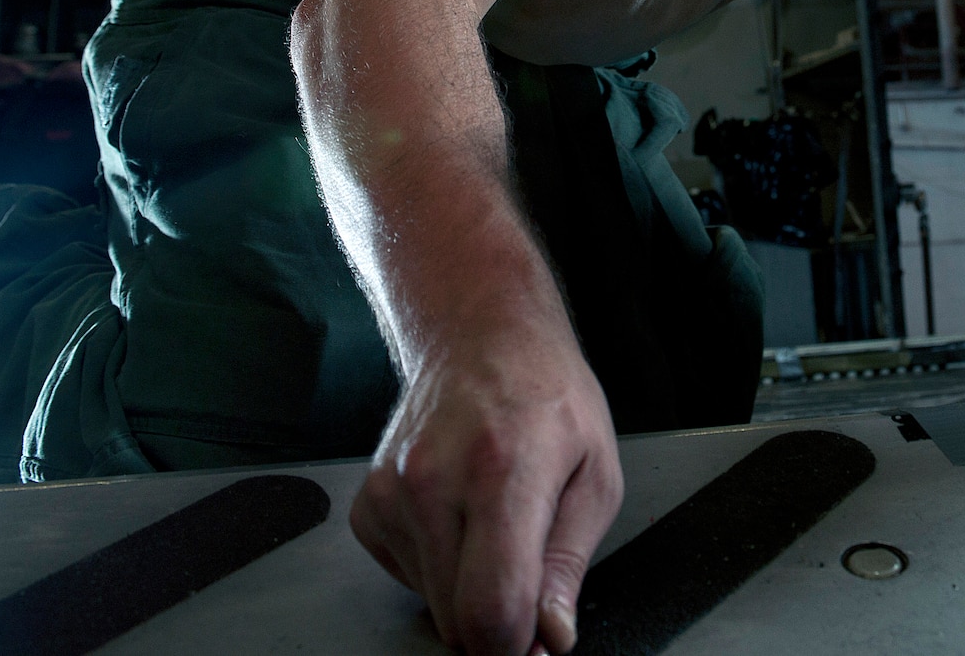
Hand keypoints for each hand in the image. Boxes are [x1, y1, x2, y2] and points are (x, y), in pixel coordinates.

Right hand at [350, 305, 622, 655]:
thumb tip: (550, 636)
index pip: (492, 610)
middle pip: (458, 620)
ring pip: (432, 605)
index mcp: (502, 473)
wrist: (482, 338)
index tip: (538, 636)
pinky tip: (462, 515)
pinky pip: (407, 577)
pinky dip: (439, 566)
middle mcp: (434, 484)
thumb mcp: (596, 474)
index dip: (519, 643)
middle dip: (499, 617)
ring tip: (495, 523)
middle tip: (528, 569)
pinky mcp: (368, 506)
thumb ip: (569, 565)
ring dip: (468, 587)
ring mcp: (392, 495)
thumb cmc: (546, 395)